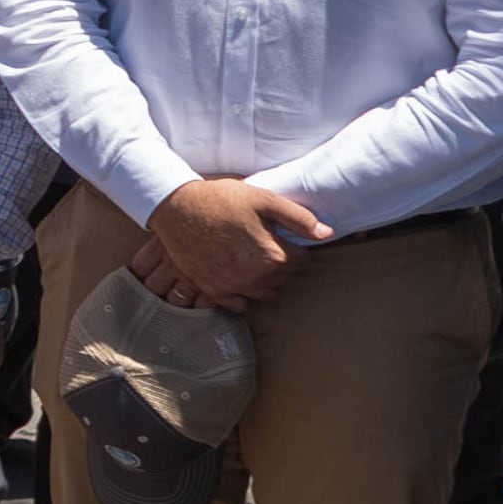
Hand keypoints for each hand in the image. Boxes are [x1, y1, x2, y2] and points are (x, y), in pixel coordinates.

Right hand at [134, 178, 327, 310]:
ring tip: (254, 259)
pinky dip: (243, 293)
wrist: (176, 208)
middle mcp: (255, 277)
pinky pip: (240, 304)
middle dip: (282, 264)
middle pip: (284, 278)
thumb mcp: (263, 199)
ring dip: (266, 280)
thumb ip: (298, 218)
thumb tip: (326, 233)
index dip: (297, 248)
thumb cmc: (220, 200)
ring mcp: (233, 287)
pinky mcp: (214, 290)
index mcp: (272, 255)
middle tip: (268, 245)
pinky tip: (238, 275)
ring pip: (265, 293)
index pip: (302, 262)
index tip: (287, 239)